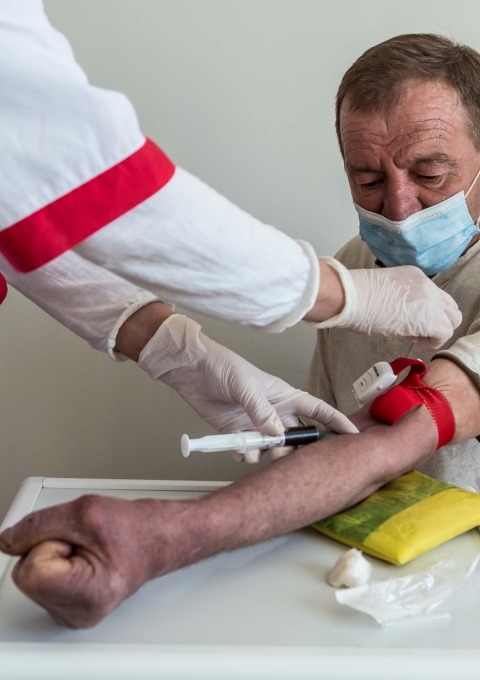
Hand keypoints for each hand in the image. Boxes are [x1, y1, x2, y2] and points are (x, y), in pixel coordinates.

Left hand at [0, 496, 161, 628]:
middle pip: (27, 575)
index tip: (74, 540)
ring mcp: (73, 614)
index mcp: (89, 594)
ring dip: (53, 555)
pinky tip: (81, 560)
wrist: (156, 539)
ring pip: (31, 578)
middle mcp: (79, 613)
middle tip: (81, 542)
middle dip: (48, 548)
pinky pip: (40, 582)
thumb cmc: (133, 527)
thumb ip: (37, 525)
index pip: (30, 572)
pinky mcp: (67, 609)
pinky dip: (55, 565)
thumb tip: (8, 540)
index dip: (47, 544)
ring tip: (85, 550)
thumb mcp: (84, 510)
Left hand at [138, 315, 357, 462]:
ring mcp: (254, 423)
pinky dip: (242, 455)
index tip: (353, 436)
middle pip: (294, 437)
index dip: (335, 423)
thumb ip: (262, 412)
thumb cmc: (222, 366)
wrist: (190, 370)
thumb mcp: (246, 385)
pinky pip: (247, 452)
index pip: (318, 410)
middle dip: (292, 449)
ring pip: (270, 448)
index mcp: (284, 395)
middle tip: (281, 454)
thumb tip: (277, 436)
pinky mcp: (235, 432)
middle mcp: (273, 411)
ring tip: (250, 449)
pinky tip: (235, 448)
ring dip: (263, 454)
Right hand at [315, 259, 460, 348]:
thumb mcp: (380, 290)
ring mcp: (430, 300)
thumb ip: (394, 297)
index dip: (426, 310)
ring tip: (417, 338)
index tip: (409, 319)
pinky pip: (445, 333)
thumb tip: (394, 313)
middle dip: (437, 321)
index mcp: (413, 275)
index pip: (433, 295)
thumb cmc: (352, 296)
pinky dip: (434, 341)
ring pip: (452, 319)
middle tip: (416, 331)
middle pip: (448, 306)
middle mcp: (426, 284)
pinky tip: (417, 342)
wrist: (349, 296)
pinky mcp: (430, 318)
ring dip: (437, 331)